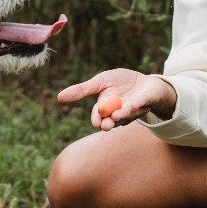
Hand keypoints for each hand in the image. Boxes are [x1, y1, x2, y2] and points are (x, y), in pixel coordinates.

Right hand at [57, 68, 176, 130]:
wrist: (145, 82)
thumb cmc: (120, 83)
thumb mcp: (99, 82)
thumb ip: (82, 90)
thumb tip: (59, 97)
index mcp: (106, 109)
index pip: (99, 118)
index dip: (97, 120)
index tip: (97, 121)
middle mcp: (119, 113)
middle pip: (112, 122)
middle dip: (109, 123)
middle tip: (106, 125)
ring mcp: (134, 109)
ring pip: (127, 115)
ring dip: (122, 115)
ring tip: (117, 115)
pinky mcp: (148, 101)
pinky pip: (143, 103)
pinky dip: (138, 104)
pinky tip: (133, 105)